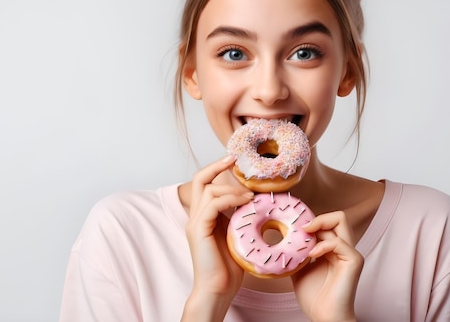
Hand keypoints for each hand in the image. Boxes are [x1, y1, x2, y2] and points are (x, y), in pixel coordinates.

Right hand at [182, 155, 252, 320]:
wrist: (217, 290)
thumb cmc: (229, 268)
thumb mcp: (236, 235)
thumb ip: (238, 218)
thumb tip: (254, 202)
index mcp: (203, 216)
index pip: (204, 184)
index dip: (217, 170)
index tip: (234, 162)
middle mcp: (195, 216)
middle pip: (199, 179)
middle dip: (217, 166)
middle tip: (235, 159)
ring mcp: (195, 223)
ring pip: (208, 189)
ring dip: (232, 189)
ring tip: (250, 195)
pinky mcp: (198, 230)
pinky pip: (212, 204)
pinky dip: (230, 199)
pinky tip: (245, 203)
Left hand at [292, 211, 363, 321]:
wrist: (324, 317)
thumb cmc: (314, 297)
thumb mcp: (299, 268)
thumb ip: (297, 252)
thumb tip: (282, 238)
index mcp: (333, 248)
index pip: (328, 222)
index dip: (312, 221)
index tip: (294, 228)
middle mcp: (344, 247)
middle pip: (338, 216)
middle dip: (317, 218)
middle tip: (300, 229)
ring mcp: (350, 253)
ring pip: (340, 220)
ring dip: (317, 226)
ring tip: (303, 239)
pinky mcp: (354, 261)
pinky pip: (338, 242)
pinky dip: (322, 245)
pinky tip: (311, 255)